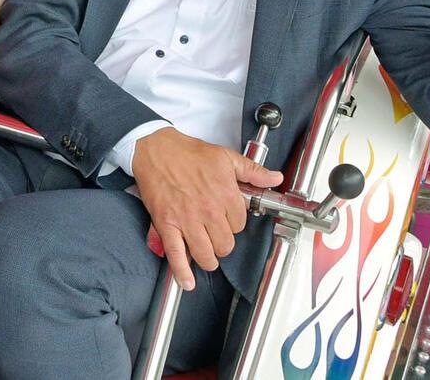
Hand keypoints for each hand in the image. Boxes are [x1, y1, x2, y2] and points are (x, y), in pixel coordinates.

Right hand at [131, 128, 281, 290]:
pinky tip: (187, 282)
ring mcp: (187, 220)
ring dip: (208, 258)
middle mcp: (209, 210)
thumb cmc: (188, 152)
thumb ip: (252, 170)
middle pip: (226, 245)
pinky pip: (176, 254)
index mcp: (226, 194)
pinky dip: (182, 271)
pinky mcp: (167, 224)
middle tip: (215, 234)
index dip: (234, 223)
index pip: (240, 225)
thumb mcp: (225, 157)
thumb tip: (274, 178)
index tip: (226, 218)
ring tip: (206, 252)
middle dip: (222, 242)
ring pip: (206, 255)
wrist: (155, 148)